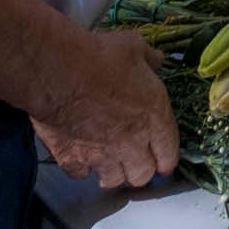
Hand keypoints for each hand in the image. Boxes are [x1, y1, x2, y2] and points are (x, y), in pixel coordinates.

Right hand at [34, 25, 181, 189]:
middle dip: (141, 169)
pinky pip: (81, 175)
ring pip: (113, 181)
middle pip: (142, 176)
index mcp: (154, 117)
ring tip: (110, 160)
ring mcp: (100, 155)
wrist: (59, 72)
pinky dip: (83, 168)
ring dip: (113, 173)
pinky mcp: (71, 159)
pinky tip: (82, 156)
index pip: (169, 155)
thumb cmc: (101, 57)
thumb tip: (157, 60)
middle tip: (135, 157)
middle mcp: (131, 143)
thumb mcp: (134, 47)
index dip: (167, 158)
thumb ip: (149, 59)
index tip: (163, 158)